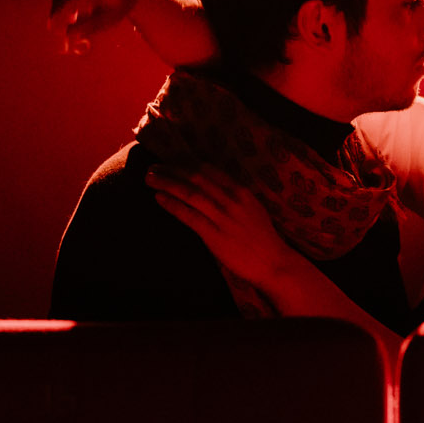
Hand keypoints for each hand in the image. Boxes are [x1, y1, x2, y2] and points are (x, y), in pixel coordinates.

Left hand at [146, 165, 296, 288]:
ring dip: (167, 183)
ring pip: (189, 192)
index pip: (209, 169)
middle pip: (195, 177)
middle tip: (153, 166)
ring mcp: (222, 216)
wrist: (273, 262)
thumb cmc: (261, 238)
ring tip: (150, 179)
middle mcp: (231, 199)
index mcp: (241, 190)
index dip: (186, 163)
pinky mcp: (214, 235)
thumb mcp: (252, 208)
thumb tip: (212, 187)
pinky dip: (173, 204)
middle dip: (172, 169)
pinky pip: (189, 215)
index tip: (171, 161)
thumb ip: (234, 196)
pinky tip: (159, 198)